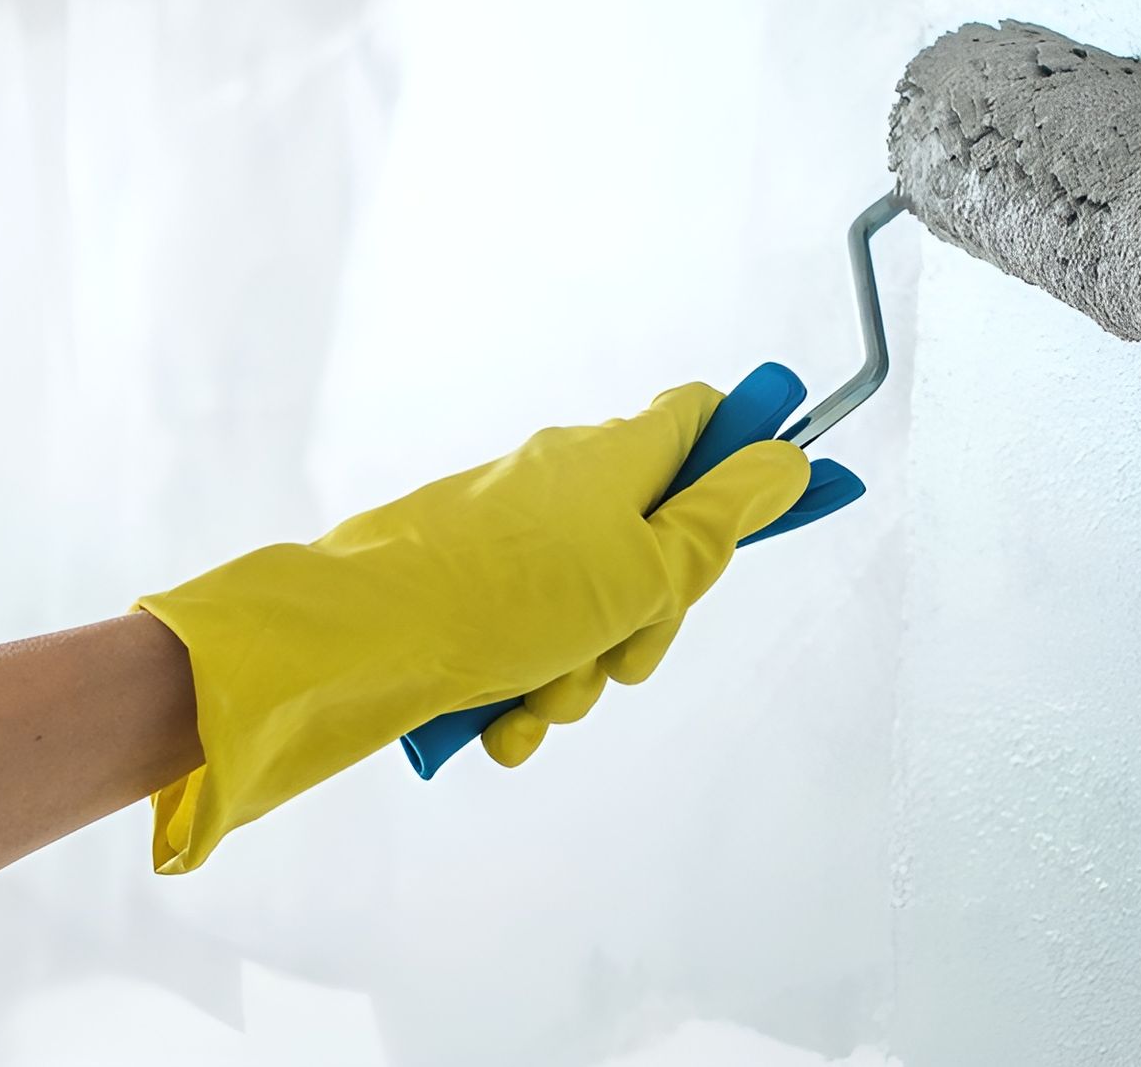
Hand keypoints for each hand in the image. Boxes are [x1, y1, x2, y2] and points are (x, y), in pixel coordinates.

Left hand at [138, 383, 808, 870]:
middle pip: (656, 544)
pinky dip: (527, 690)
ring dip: (584, 671)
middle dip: (652, 619)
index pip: (702, 420)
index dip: (745, 461)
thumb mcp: (647, 569)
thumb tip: (786, 458)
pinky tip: (505, 720)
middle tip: (629, 651)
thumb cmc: (500, 598)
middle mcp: (560, 487)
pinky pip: (528, 647)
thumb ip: (724, 520)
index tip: (768, 513)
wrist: (354, 646)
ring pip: (591, 613)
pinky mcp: (465, 596)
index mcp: (612, 459)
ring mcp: (509, 542)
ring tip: (546, 692)